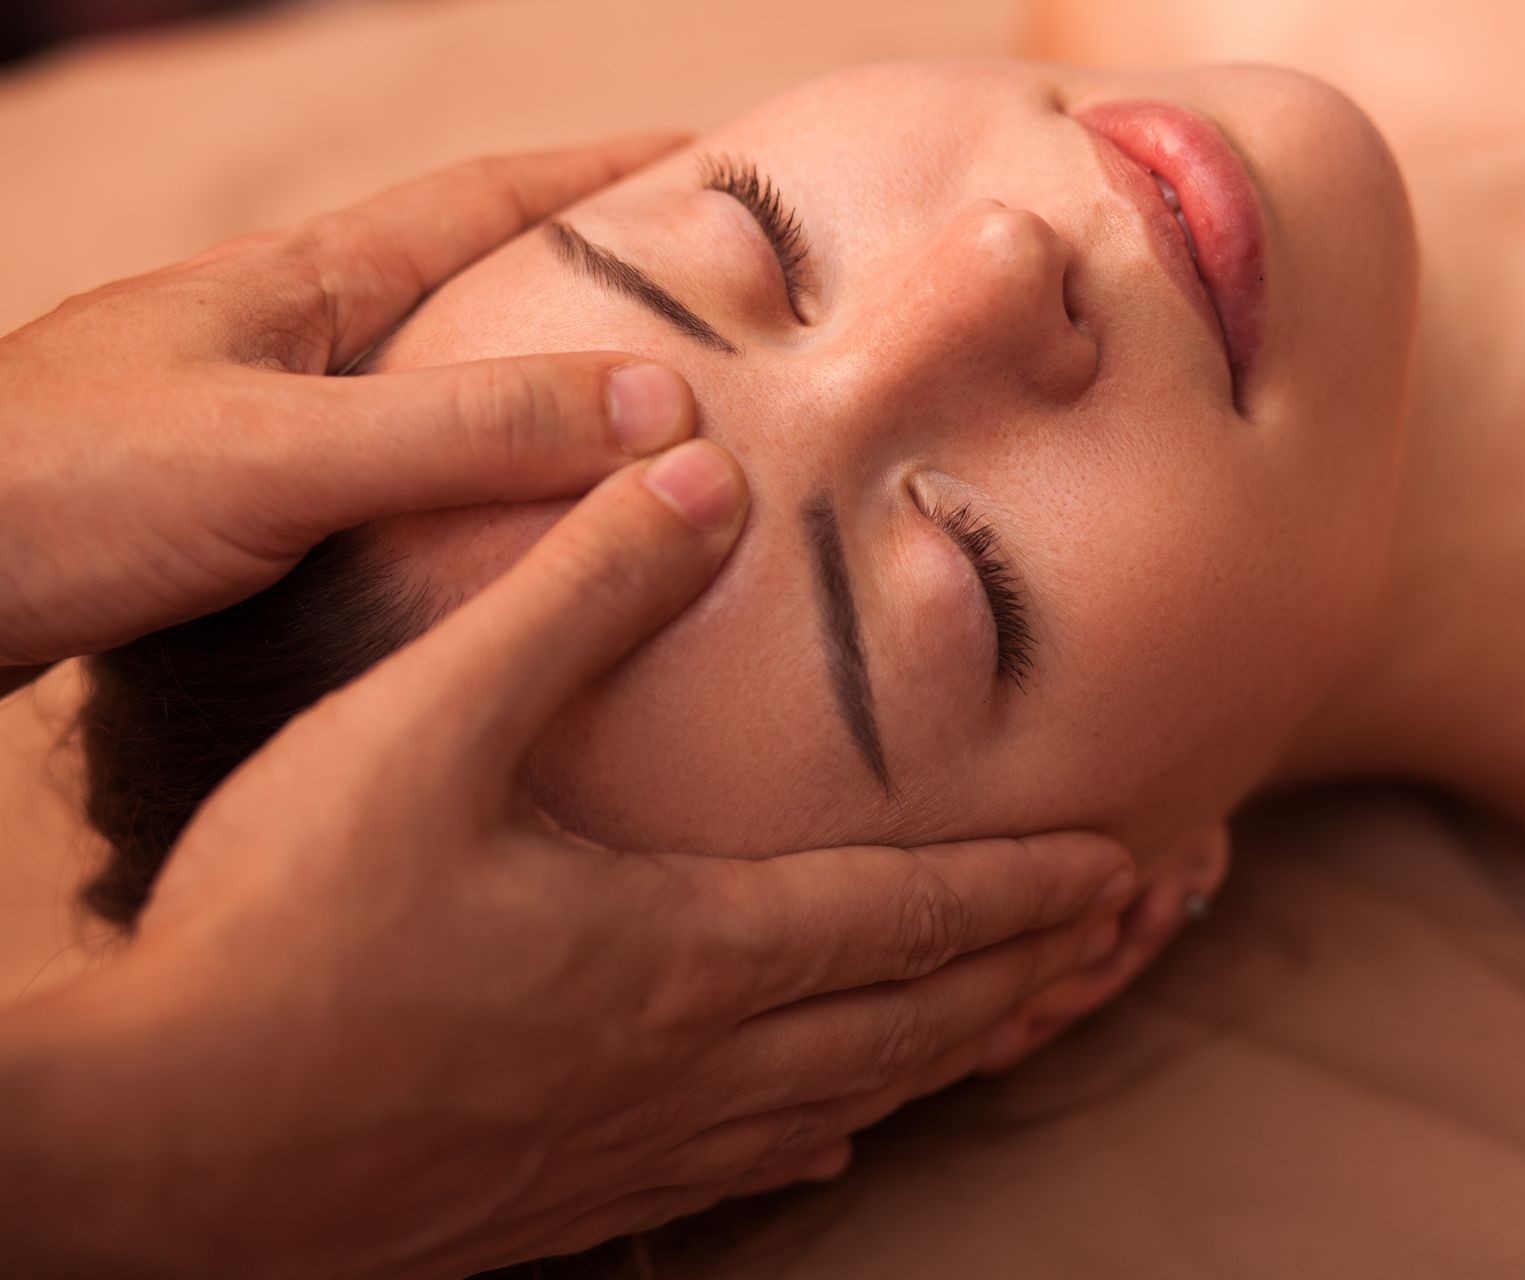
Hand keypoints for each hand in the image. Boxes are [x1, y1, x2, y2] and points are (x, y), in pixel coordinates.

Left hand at [0, 135, 692, 670]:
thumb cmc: (58, 491)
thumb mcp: (282, 452)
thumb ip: (465, 428)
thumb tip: (658, 406)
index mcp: (298, 286)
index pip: (477, 203)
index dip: (591, 178)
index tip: (695, 161)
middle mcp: (278, 335)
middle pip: (456, 284)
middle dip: (570, 280)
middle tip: (681, 304)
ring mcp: (245, 415)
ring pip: (420, 387)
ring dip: (516, 390)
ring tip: (609, 425)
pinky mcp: (221, 502)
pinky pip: (381, 472)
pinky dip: (457, 480)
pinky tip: (477, 531)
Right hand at [1, 438, 1132, 1278]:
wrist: (153, 1146)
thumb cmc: (282, 933)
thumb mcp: (425, 728)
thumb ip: (573, 598)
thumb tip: (695, 478)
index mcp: (687, 949)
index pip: (913, 915)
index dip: (1032, 888)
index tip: (1133, 865)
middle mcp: (693, 1065)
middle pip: (915, 1018)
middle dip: (1036, 969)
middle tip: (1132, 935)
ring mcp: (633, 1149)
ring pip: (848, 1101)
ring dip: (954, 1054)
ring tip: (1028, 1022)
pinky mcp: (561, 1203)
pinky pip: (734, 1178)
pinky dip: (816, 1144)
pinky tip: (828, 1148)